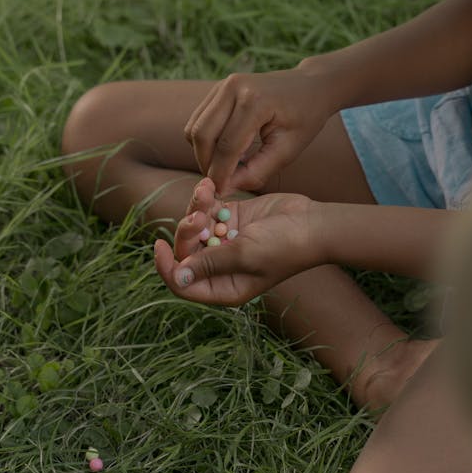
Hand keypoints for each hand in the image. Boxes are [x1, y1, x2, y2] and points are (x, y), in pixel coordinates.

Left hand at [154, 177, 321, 305]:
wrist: (312, 224)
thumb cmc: (284, 247)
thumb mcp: (244, 256)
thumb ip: (208, 264)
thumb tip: (177, 277)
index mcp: (224, 287)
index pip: (183, 284)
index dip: (167, 268)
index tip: (159, 246)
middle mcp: (221, 268)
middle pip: (186, 253)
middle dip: (186, 231)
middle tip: (198, 215)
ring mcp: (226, 242)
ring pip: (194, 228)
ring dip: (195, 209)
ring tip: (206, 192)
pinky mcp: (232, 220)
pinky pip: (207, 211)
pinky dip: (203, 199)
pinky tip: (208, 185)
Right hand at [183, 66, 333, 194]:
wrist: (309, 86)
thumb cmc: (304, 119)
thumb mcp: (287, 150)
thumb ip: (256, 172)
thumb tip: (224, 188)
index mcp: (256, 102)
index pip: (227, 146)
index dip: (221, 174)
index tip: (221, 193)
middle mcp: (233, 88)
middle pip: (202, 135)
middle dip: (206, 164)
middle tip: (219, 182)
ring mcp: (222, 85)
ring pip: (194, 127)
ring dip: (202, 153)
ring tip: (224, 166)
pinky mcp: (217, 89)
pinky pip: (198, 120)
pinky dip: (205, 140)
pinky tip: (225, 151)